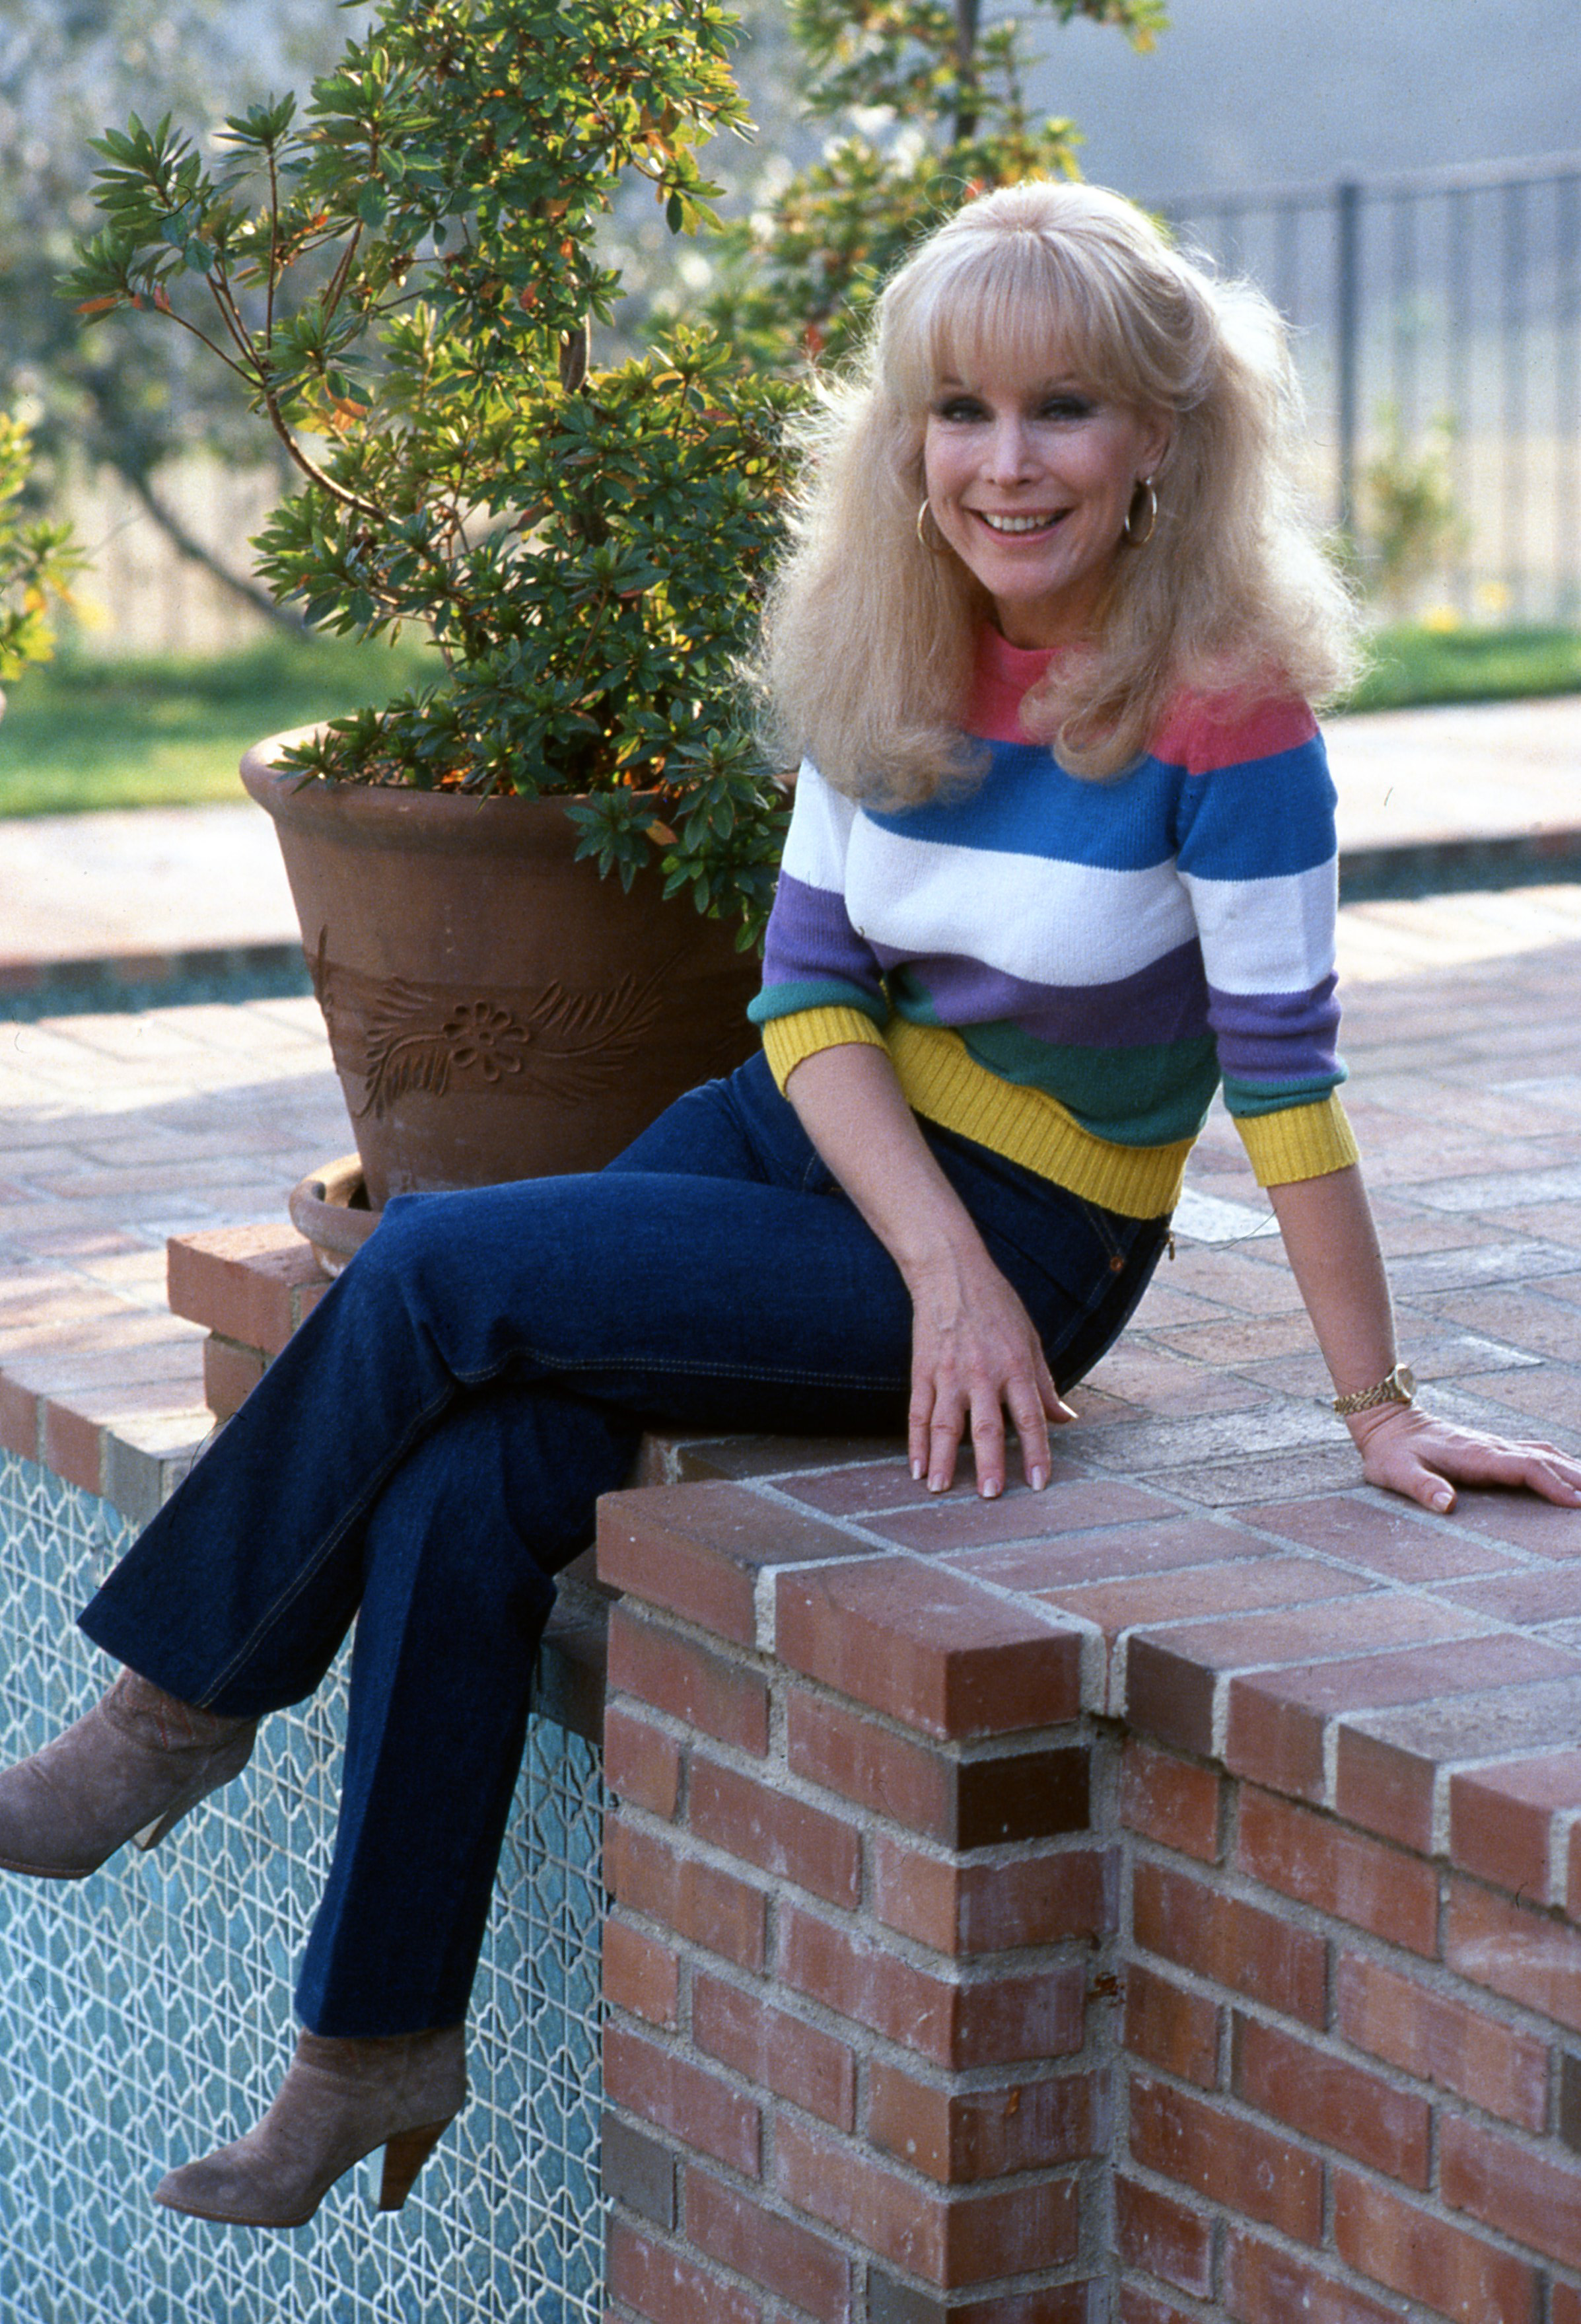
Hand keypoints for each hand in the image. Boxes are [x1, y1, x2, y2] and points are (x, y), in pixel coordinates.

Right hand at [907, 1247, 1075, 1498]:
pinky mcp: (923, 1371)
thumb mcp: (1031, 1339)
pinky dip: (915, 1442)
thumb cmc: (997, 1305)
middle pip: (986, 1427)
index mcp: (1015, 1367)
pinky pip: (918, 1412)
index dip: (1035, 1452)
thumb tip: (1065, 1418)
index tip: (1038, 1483)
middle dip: (989, 1464)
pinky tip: (916, 1467)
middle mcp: (982, 1374)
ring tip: (940, 1489)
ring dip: (942, 1460)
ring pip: (944, 1425)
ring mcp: (949, 1374)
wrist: (951, 1272)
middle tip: (990, 1496)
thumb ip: (1045, 1383)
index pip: (1029, 1418)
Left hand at [1348, 1402, 1580, 1514]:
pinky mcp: (1492, 1448)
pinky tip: (1571, 1471)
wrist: (1388, 1424)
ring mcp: (1494, 1446)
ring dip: (1572, 1469)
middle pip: (1544, 1459)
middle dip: (1575, 1479)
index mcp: (1476, 1455)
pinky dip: (1559, 1462)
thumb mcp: (1397, 1473)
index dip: (1553, 1484)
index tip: (1576, 1503)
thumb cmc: (1391, 1454)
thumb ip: (1422, 1488)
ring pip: (1544, 1454)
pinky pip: (1534, 1452)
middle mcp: (1492, 1447)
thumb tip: (1447, 1504)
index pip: (1525, 1468)